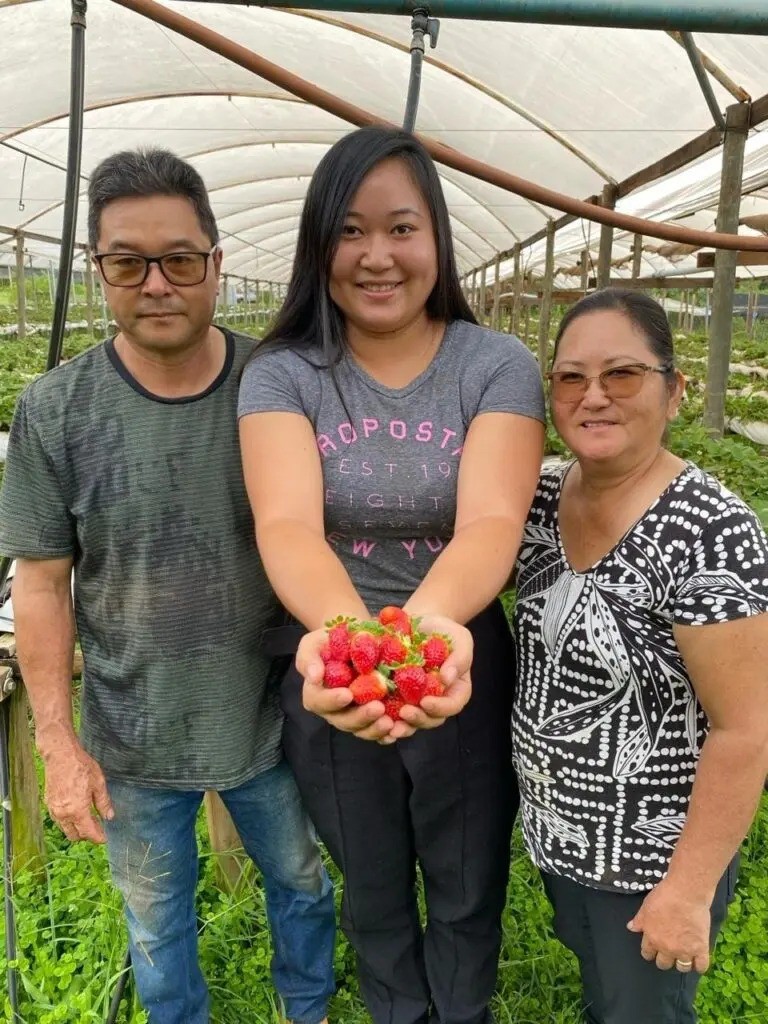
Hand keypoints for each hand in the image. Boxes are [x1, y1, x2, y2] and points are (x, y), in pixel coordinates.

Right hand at [42, 740, 113, 843]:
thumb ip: (103, 803)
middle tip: (98, 827)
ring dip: (76, 829)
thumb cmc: (81, 767)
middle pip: (75, 835)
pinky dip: (67, 821)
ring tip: (88, 818)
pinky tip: (76, 812)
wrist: (61, 755)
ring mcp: (54, 810)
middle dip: (87, 835)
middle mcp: (63, 814)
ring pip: (65, 829)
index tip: (105, 838)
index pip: (89, 833)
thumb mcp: (99, 784)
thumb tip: (109, 817)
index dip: (98, 838)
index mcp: (78, 811)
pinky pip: (58, 820)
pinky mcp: (49, 804)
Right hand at [297, 628, 394, 741]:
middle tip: (378, 708)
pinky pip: (377, 731)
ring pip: (361, 730)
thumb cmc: (331, 641)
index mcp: (316, 693)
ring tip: (390, 722)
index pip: (318, 702)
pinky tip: (398, 729)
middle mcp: (333, 709)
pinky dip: (387, 733)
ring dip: (375, 728)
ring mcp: (353, 715)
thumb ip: (309, 658)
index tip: (347, 694)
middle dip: (360, 717)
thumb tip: (314, 676)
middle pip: (343, 721)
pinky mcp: (371, 717)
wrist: (355, 639)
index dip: (331, 700)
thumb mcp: (314, 643)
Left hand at [393, 614, 472, 738]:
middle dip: (418, 719)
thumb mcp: (460, 639)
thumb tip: (446, 679)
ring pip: (411, 721)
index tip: (426, 701)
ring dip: (401, 726)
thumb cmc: (444, 631)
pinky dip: (384, 718)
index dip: (440, 707)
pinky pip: (391, 712)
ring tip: (389, 725)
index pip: (452, 705)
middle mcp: (436, 700)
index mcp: (455, 690)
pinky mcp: (397, 696)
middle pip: (431, 719)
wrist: (421, 622)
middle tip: (404, 713)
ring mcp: (416, 701)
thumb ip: (459, 658)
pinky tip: (374, 716)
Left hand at [627, 878, 711, 973]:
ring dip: (682, 963)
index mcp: (652, 937)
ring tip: (684, 956)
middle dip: (665, 959)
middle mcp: (666, 947)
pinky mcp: (700, 948)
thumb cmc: (665, 896)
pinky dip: (700, 966)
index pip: (647, 953)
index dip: (650, 952)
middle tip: (669, 951)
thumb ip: (639, 920)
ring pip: (682, 967)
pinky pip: (701, 966)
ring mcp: (684, 950)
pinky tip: (698, 960)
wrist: (686, 893)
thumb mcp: (646, 907)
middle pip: (663, 964)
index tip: (653, 949)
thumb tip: (631, 927)